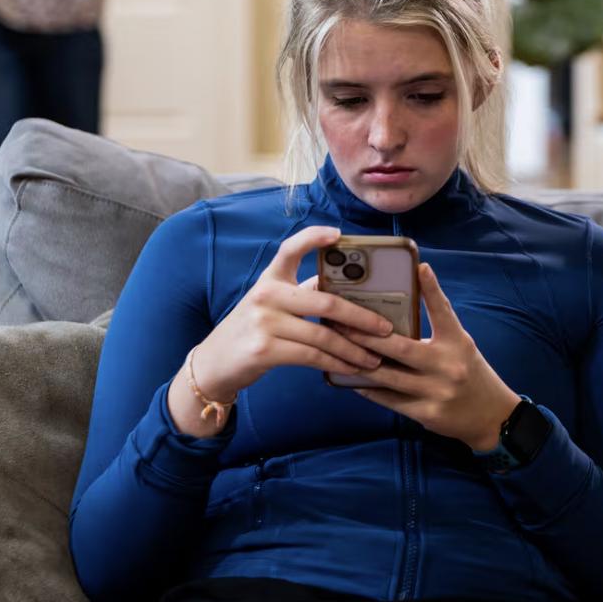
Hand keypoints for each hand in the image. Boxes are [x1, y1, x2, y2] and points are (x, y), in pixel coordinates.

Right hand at [183, 226, 391, 405]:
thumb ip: (302, 294)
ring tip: (375, 357)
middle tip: (386, 328)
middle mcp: (266, 295)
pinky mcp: (264, 350)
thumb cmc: (253, 330)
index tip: (338, 233)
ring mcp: (264, 322)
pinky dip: (338, 363)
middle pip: (325, 303)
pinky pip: (312, 357)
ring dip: (354, 349)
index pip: (290, 249)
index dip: (314, 238)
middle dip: (362, 317)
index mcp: (270, 279)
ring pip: (323, 336)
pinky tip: (352, 368)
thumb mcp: (272, 305)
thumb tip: (348, 293)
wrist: (216, 363)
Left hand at [344, 263, 519, 450]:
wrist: (490, 415)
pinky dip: (370, 389)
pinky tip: (352, 380)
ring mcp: (438, 391)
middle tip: (342, 323)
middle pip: (402, 348)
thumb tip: (402, 304)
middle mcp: (449, 365)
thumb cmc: (468, 371)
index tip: (420, 267)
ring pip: (390, 376)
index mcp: (458, 342)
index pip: (443, 311)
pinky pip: (391, 401)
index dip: (432, 289)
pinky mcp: (428, 414)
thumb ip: (436, 328)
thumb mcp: (459, 345)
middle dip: (368, 337)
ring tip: (340, 351)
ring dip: (361, 364)